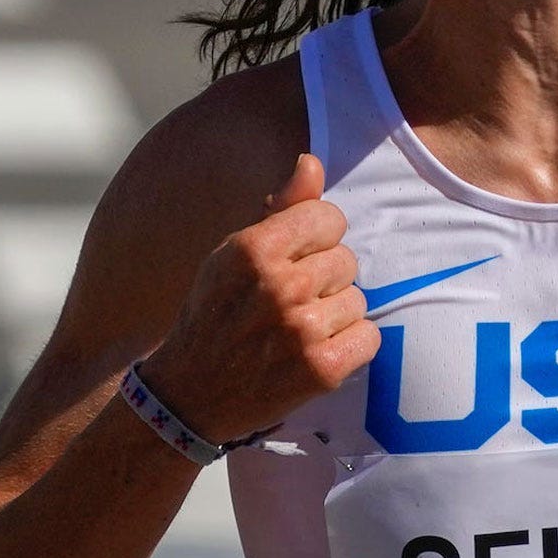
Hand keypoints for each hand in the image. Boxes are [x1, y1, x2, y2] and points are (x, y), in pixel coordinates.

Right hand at [138, 153, 381, 445]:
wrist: (189, 395)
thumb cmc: (213, 316)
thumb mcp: (231, 255)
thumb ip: (279, 209)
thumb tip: (311, 163)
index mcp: (252, 249)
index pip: (328, 218)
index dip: (316, 238)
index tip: (294, 260)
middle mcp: (279, 286)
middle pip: (346, 259)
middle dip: (324, 279)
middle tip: (288, 303)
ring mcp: (302, 330)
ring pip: (358, 299)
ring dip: (335, 314)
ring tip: (296, 330)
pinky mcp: (322, 369)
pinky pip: (368, 336)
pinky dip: (349, 345)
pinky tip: (314, 352)